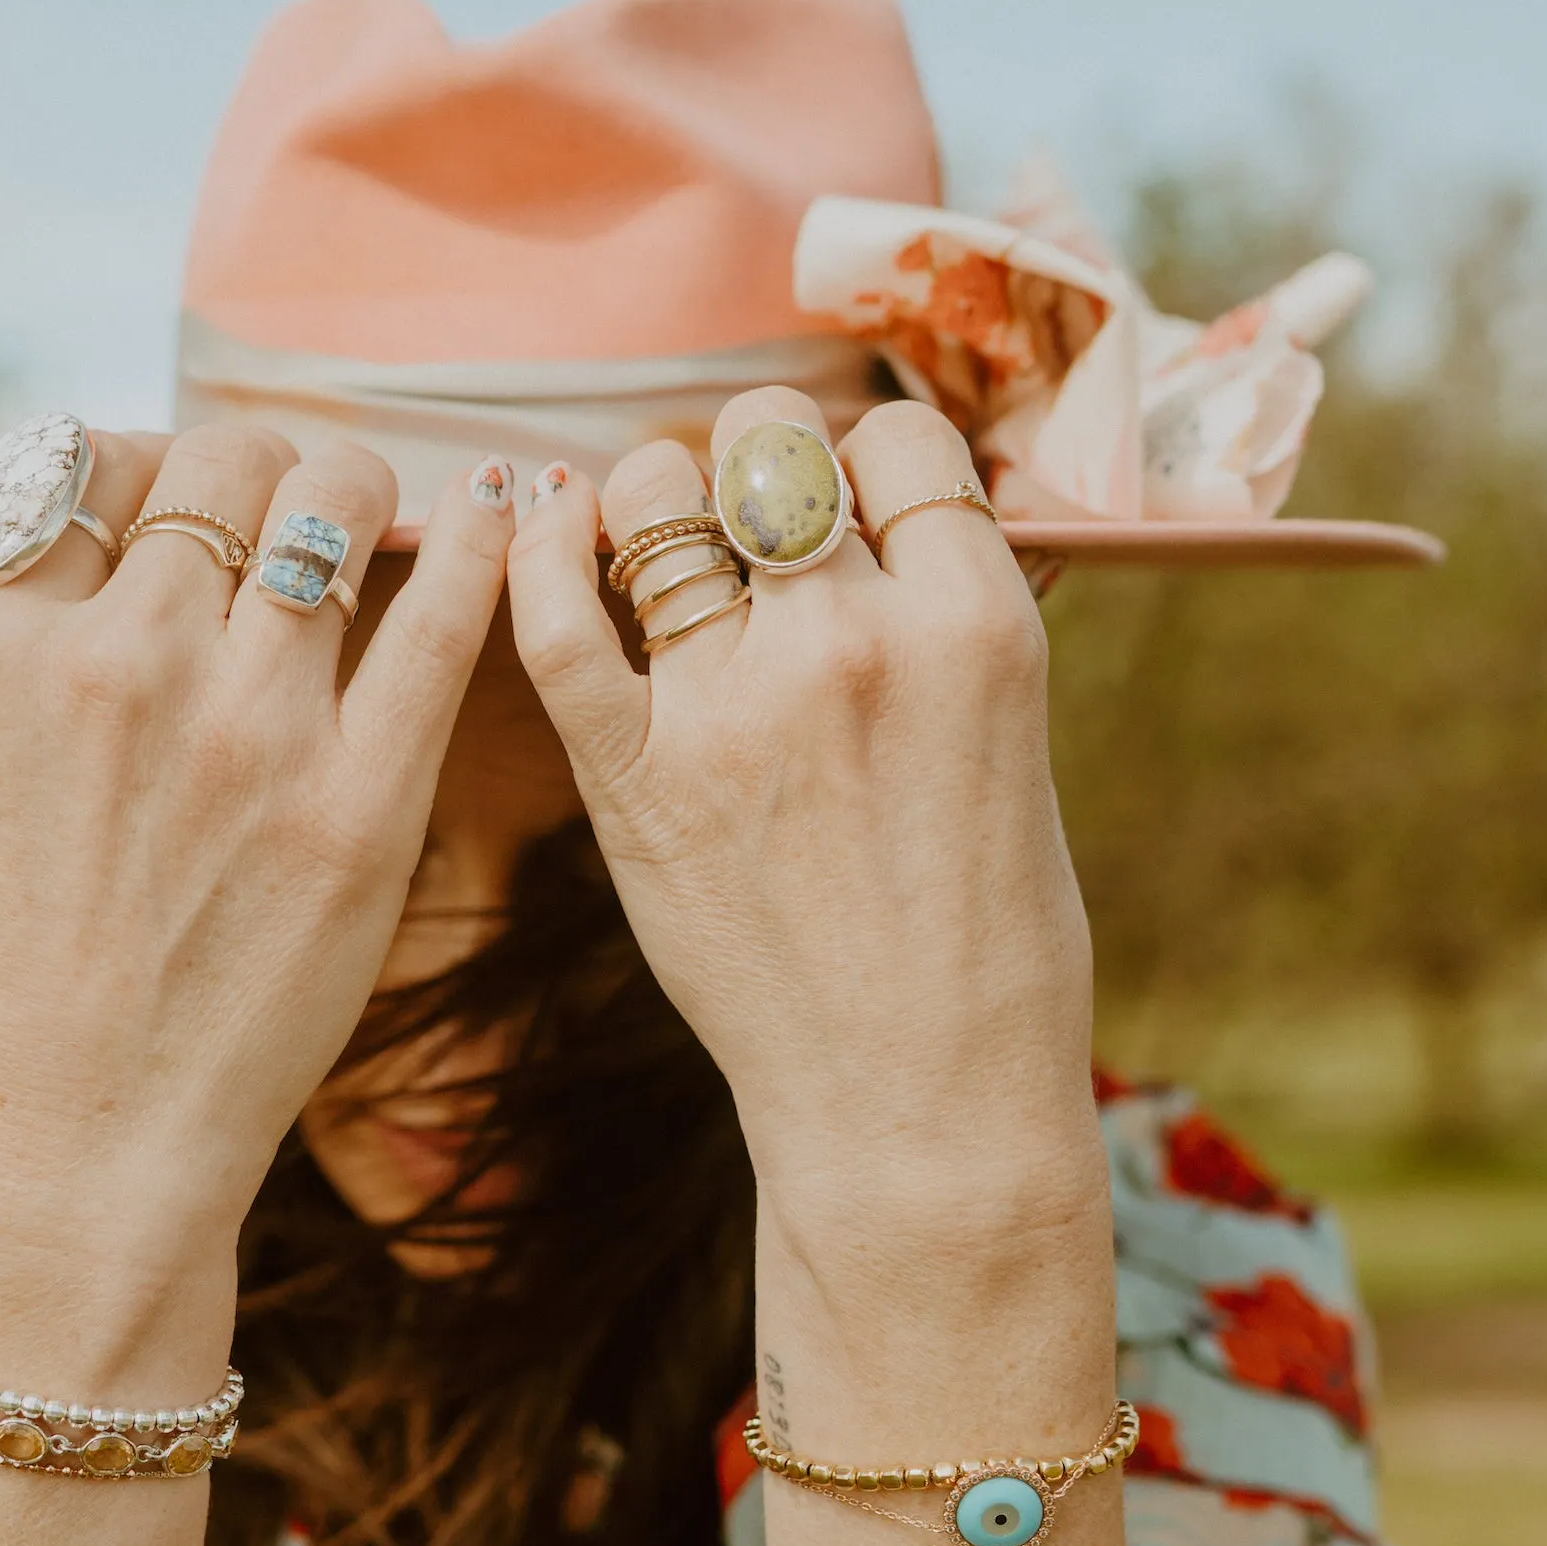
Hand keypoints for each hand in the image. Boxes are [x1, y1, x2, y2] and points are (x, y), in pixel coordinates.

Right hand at [0, 422, 515, 1263]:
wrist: (84, 1130)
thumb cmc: (40, 947)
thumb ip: (53, 631)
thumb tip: (149, 504)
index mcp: (6, 650)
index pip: (94, 462)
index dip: (153, 467)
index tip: (186, 504)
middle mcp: (120, 668)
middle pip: (224, 462)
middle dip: (266, 470)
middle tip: (291, 515)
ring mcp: (247, 735)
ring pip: (332, 506)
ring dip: (359, 494)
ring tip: (371, 520)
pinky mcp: (360, 805)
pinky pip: (442, 616)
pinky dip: (476, 541)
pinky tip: (492, 508)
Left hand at [506, 393, 1102, 1274]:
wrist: (919, 1106)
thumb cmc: (988, 944)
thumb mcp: (1013, 745)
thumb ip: (942, 625)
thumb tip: (879, 523)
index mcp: (976, 623)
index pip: (901, 439)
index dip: (864, 458)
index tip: (848, 504)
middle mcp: (854, 639)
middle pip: (768, 441)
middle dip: (753, 462)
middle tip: (745, 526)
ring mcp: (733, 706)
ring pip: (654, 498)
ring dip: (650, 501)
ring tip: (658, 549)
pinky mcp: (633, 778)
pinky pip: (553, 617)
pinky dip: (533, 552)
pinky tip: (540, 528)